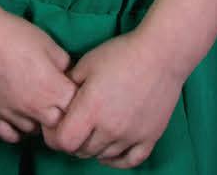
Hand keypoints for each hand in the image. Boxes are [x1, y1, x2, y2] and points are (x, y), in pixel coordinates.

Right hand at [0, 0, 75, 145]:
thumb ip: (65, 63)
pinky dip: (15, 131)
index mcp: (52, 89)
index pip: (75, 108)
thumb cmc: (15, 34)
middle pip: (56, 125)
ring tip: (32, 105)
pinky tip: (16, 118)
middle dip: (57, 113)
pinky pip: (8, 136)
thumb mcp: (48, 42)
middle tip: (51, 98)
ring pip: (33, 131)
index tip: (66, 89)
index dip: (73, 99)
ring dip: (36, 121)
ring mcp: (11, 114)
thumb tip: (68, 75)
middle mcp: (35, 108)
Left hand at [48, 30, 185, 167]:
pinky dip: (117, 160)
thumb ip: (68, 85)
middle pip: (82, 151)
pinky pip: (130, 161)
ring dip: (94, 148)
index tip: (57, 126)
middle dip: (74, 141)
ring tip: (93, 133)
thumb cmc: (121, 54)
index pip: (64, 141)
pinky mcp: (149, 138)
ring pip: (103, 156)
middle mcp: (110, 128)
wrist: (160, 55)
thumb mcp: (86, 63)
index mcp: (91, 109)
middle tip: (75, 127)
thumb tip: (58, 99)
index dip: (56, 136)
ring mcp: (131, 136)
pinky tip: (110, 152)